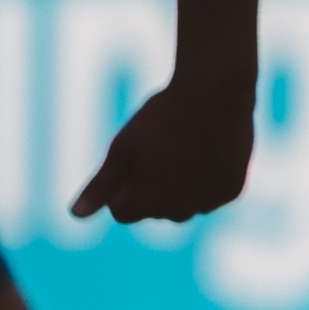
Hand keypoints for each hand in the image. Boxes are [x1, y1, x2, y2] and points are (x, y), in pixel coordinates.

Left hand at [71, 70, 256, 225]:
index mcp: (146, 204)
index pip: (122, 212)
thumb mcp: (122, 150)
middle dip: (150, 189)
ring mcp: (209, 203)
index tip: (131, 160)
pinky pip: (211, 195)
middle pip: (154, 210)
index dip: (121, 187)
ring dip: (179, 188)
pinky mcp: (232, 191)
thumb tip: (75, 215)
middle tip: (159, 150)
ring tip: (181, 150)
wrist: (215, 94)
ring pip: (184, 205)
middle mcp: (179, 212)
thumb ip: (100, 186)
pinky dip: (206, 181)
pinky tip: (205, 153)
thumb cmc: (161, 119)